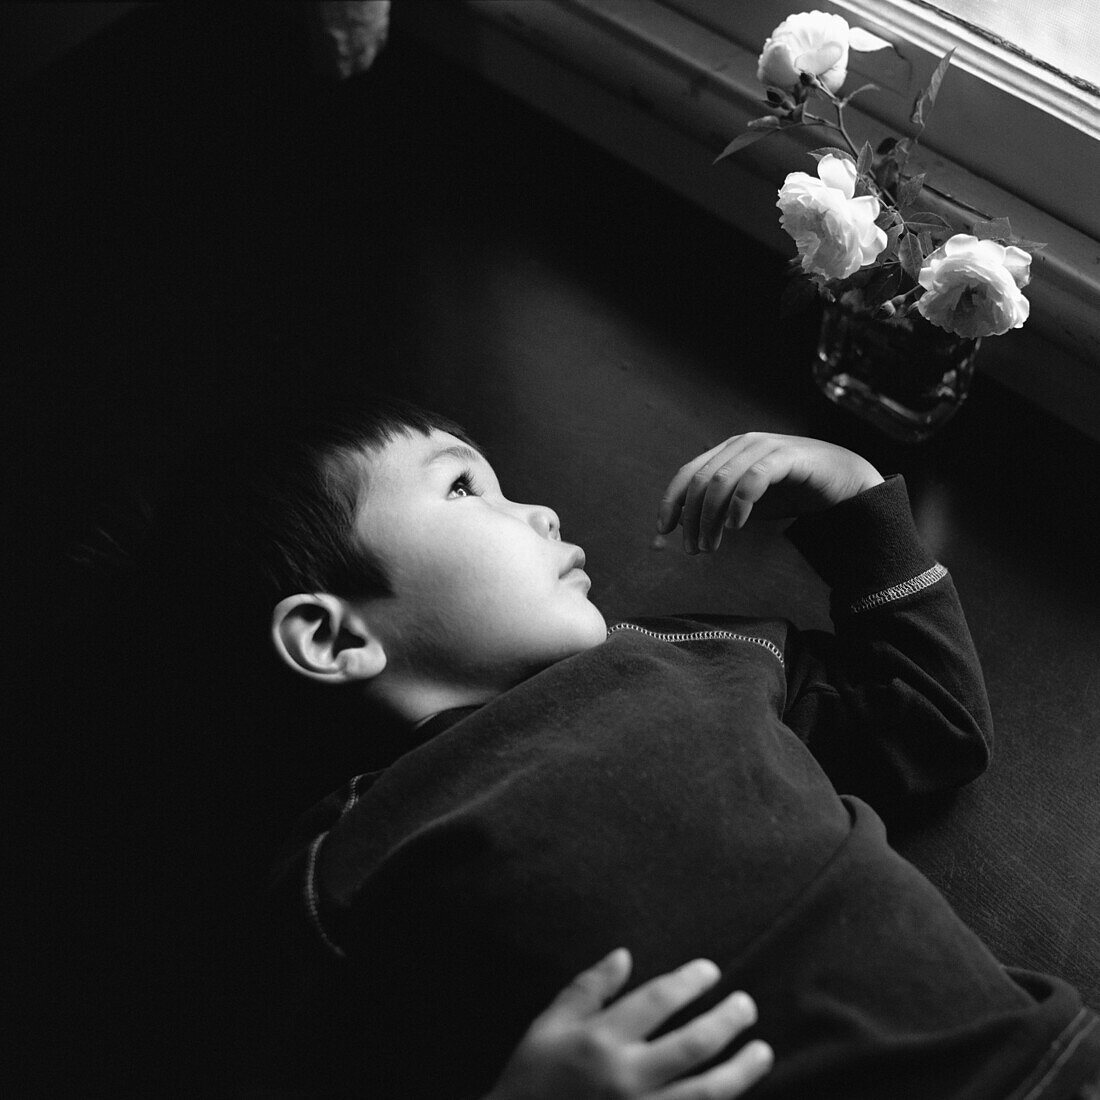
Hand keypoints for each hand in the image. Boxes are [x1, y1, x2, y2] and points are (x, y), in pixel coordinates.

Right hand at [484, 948, 772, 1099]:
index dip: (690, 982)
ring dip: (741, 1070)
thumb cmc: (531, 1081)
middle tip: (747, 1006)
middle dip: (728, 1021)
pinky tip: (735, 1094)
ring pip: (707, 1092)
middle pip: (694, 1044)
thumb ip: (588, 989)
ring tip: (762, 1051)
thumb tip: (625, 955)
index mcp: (601, 1041)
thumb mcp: (548, 1027)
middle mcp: (627, 1077)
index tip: (711, 971)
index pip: (658, 1001)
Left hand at [657, 432, 883, 553]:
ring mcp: (765, 447)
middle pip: (701, 481)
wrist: (846, 483)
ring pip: (721, 481)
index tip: (664, 531)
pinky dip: (739, 504)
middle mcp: (742, 444)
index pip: (688, 474)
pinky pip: (753, 479)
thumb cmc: (793, 493)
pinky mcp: (788, 457)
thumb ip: (718, 512)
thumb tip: (683, 533)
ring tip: (711, 545)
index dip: (671, 502)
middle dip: (691, 518)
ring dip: (710, 518)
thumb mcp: (747, 505)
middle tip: (693, 549)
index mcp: (728, 451)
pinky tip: (736, 526)